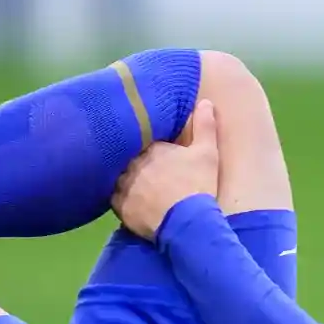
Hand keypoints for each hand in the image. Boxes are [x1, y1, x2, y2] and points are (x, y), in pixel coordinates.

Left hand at [111, 99, 219, 240]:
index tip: (159, 158)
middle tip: (149, 176)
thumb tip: (205, 101)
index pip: (145, 143)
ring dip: (127, 181)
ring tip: (138, 190)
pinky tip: (131, 204)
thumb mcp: (207, 153)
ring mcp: (124, 184)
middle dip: (137, 164)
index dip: (152, 151)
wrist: (187, 221)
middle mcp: (133, 162)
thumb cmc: (198, 185)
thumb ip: (204, 126)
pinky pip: (115, 199)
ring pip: (120, 178)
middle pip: (130, 159)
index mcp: (152, 147)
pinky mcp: (119, 206)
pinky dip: (122, 201)